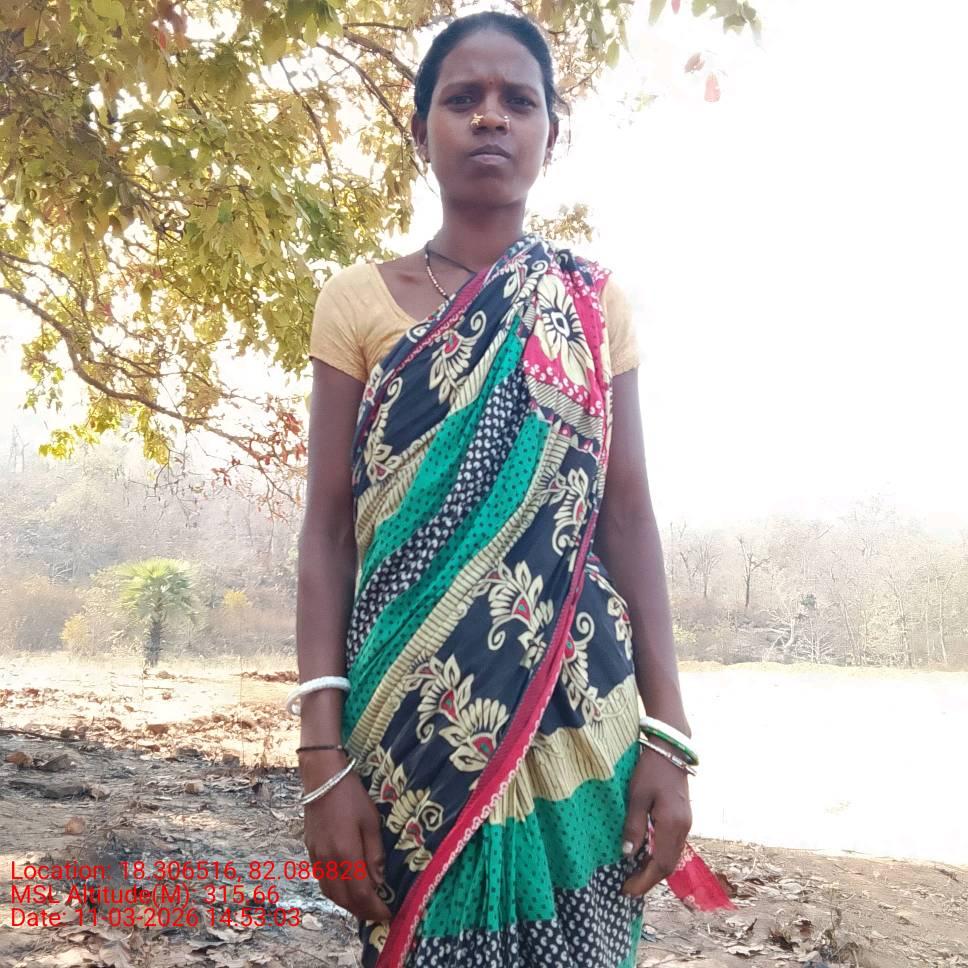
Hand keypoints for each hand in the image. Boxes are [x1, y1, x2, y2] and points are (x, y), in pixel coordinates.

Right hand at [301, 751, 391, 921]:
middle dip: (362, 911)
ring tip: (364, 905)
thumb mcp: (371, 821)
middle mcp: (327, 861)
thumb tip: (379, 881)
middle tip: (378, 913)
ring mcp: (316, 857)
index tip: (388, 914)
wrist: (322, 778)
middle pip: (343, 899)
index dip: (375, 908)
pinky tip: (346, 888)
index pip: (360, 894)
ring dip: (347, 904)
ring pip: (330, 893)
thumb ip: (374, 854)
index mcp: (345, 854)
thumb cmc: (351, 796)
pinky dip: (336, 892)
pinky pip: (323, 882)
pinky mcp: (310, 851)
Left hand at [620, 742, 691, 896]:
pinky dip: (659, 856)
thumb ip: (634, 826)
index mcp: (673, 825)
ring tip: (634, 876)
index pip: (660, 864)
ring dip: (654, 869)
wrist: (671, 749)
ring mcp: (686, 823)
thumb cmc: (650, 769)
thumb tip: (627, 855)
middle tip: (628, 888)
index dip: (644, 881)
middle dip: (649, 879)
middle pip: (668, 864)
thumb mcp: (637, 796)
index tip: (626, 890)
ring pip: (672, 856)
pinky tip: (645, 855)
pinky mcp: (683, 818)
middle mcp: (684, 828)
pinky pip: (672, 845)